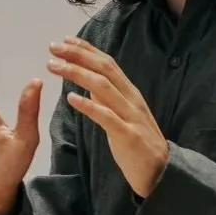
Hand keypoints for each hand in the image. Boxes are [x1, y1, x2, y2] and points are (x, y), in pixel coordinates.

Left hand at [47, 38, 169, 197]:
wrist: (162, 173)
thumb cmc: (139, 145)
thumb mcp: (123, 117)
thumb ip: (108, 100)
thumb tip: (89, 85)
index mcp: (130, 93)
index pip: (108, 64)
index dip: (86, 50)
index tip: (65, 41)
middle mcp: (132, 99)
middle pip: (104, 69)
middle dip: (78, 55)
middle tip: (53, 47)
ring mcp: (131, 116)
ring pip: (103, 87)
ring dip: (77, 73)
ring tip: (54, 67)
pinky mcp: (128, 136)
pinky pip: (107, 117)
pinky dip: (89, 105)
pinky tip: (71, 98)